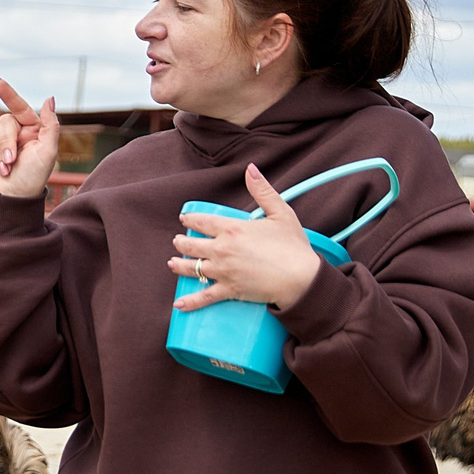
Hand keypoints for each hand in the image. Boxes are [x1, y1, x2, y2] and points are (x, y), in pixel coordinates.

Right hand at [0, 81, 59, 198]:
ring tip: (5, 170)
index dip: (8, 93)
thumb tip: (49, 98)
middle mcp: (16, 132)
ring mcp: (0, 141)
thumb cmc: (34, 176)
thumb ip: (50, 125)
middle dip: (6, 143)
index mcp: (32, 128)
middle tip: (11, 161)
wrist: (15, 197)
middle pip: (3, 122)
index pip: (20, 107)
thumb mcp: (48, 152)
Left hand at [169, 163, 323, 309]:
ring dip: (179, 265)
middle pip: (192, 245)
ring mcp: (223, 271)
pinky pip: (204, 296)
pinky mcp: (229, 290)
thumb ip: (263, 190)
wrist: (301, 278)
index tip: (184, 220)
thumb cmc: (293, 246)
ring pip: (192, 267)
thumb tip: (251, 169)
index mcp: (232, 229)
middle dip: (182, 242)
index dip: (190, 220)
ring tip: (173, 263)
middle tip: (178, 241)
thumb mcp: (280, 212)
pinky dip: (190, 302)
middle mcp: (222, 249)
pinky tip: (178, 304)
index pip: (202, 222)